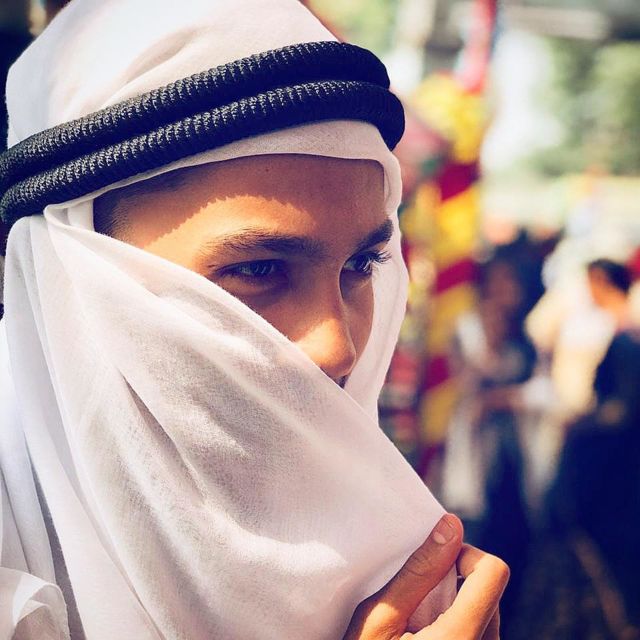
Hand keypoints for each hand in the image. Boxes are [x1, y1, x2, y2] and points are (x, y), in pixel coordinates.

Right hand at [343, 514, 508, 639]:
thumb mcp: (380, 618)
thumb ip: (418, 571)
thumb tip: (450, 526)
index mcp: (462, 638)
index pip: (494, 571)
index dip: (465, 556)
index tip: (435, 564)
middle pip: (490, 590)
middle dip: (455, 581)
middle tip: (416, 597)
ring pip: (487, 612)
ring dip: (457, 604)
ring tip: (418, 622)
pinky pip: (482, 632)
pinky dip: (459, 625)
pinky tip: (426, 638)